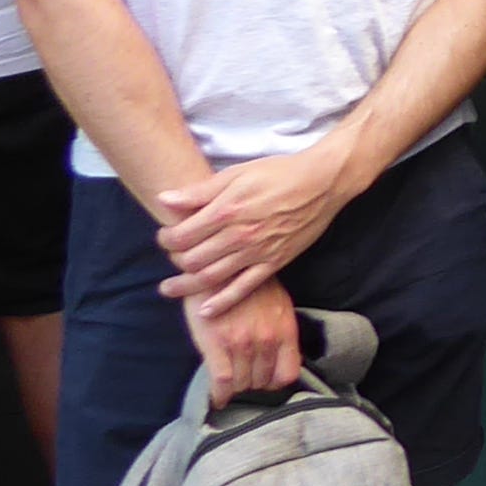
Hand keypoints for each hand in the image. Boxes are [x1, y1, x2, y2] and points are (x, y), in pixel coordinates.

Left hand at [154, 140, 359, 317]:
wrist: (321, 183)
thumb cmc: (278, 173)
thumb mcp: (236, 174)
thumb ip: (199, 191)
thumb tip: (164, 200)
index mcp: (226, 211)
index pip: (181, 236)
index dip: (166, 239)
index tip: (165, 236)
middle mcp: (238, 235)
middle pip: (192, 259)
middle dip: (174, 260)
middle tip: (171, 256)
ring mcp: (257, 252)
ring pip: (211, 278)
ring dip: (186, 286)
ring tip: (169, 288)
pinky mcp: (274, 262)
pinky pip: (244, 288)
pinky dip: (223, 302)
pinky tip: (206, 311)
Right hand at [188, 274, 303, 403]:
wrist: (217, 268)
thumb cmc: (247, 286)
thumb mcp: (277, 304)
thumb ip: (280, 331)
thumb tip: (281, 357)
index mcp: (285, 330)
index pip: (288, 374)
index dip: (274, 382)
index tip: (263, 381)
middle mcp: (267, 339)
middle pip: (262, 381)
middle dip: (251, 382)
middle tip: (241, 376)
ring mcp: (243, 342)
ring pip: (242, 383)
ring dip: (235, 387)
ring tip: (228, 381)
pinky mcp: (217, 344)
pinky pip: (222, 382)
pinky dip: (219, 394)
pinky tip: (217, 398)